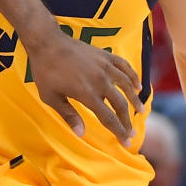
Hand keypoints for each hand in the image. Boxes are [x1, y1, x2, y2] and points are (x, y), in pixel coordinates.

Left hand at [27, 28, 141, 144]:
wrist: (47, 42)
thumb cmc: (45, 71)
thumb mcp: (50, 97)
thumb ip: (68, 114)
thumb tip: (81, 133)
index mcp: (87, 93)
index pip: (108, 118)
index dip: (119, 132)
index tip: (126, 143)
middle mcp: (100, 81)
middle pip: (120, 105)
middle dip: (127, 121)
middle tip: (132, 133)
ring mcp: (104, 66)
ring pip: (126, 86)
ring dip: (135, 100)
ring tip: (140, 111)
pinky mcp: (105, 55)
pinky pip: (124, 66)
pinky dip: (133, 76)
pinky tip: (138, 85)